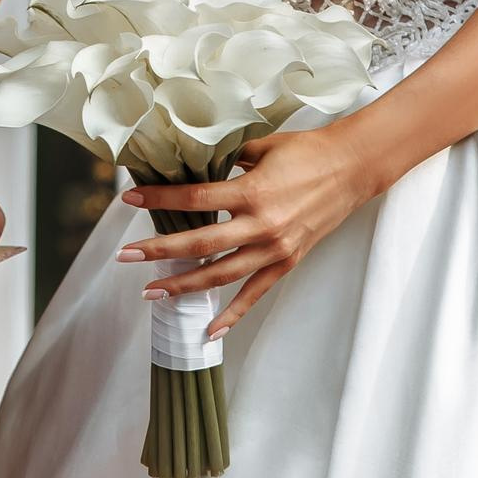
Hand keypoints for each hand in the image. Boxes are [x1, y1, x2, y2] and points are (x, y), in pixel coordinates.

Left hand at [120, 125, 380, 338]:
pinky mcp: (287, 262)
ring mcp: (274, 248)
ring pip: (221, 275)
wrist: (352, 168)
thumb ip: (226, 158)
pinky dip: (232, 315)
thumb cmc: (306, 150)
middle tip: (125, 256)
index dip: (159, 200)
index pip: (194, 198)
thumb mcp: (261, 146)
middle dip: (158, 251)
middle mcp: (260, 224)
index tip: (129, 200)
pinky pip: (254, 293)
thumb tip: (192, 160)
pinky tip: (210, 331)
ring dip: (184, 285)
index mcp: (251, 191)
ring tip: (152, 292)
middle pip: (200, 243)